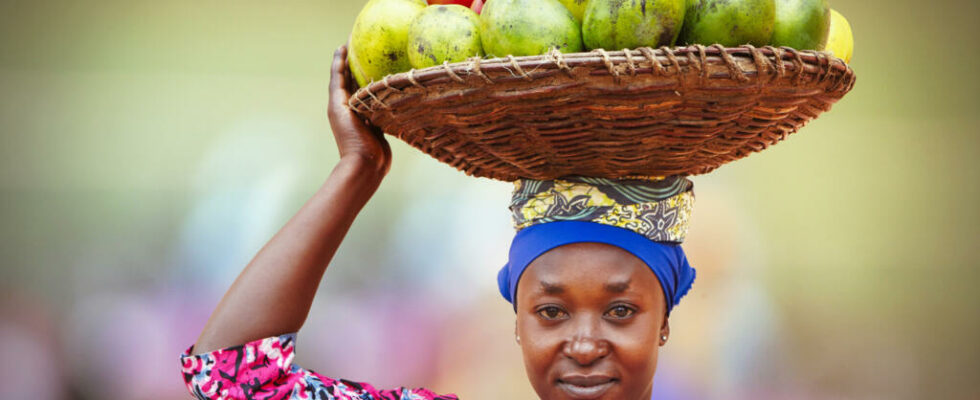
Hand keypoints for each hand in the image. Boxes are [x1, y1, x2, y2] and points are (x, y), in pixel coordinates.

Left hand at [328, 45, 391, 178]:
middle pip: (352, 80)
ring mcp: (364, 115)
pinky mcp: (377, 124)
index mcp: (338, 102)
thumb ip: (340, 89)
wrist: (366, 165)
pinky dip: (384, 94)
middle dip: (357, 64)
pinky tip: (395, 87)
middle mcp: (350, 107)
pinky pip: (381, 104)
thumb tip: (342, 68)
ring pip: (368, 91)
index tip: (346, 42)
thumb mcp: (341, 110)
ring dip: (372, 78)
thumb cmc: (352, 139)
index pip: (339, 74)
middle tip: (365, 48)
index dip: (340, 58)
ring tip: (382, 63)